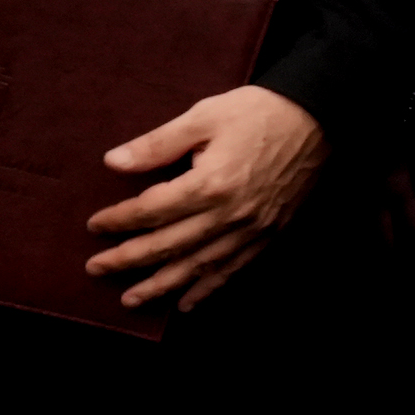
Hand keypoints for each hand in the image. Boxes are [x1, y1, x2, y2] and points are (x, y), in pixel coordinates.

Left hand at [88, 83, 329, 314]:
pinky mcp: (270, 233)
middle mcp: (229, 214)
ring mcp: (251, 228)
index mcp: (209, 182)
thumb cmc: (258, 111)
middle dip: (127, 259)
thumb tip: (113, 162)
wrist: (319, 117)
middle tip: (96, 268)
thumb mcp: (204, 116)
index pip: (151, 210)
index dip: (118, 220)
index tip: (95, 224)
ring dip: (161, 286)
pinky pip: (234, 269)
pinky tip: (187, 303)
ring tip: (131, 299)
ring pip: (198, 267)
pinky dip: (208, 289)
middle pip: (168, 246)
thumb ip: (158, 143)